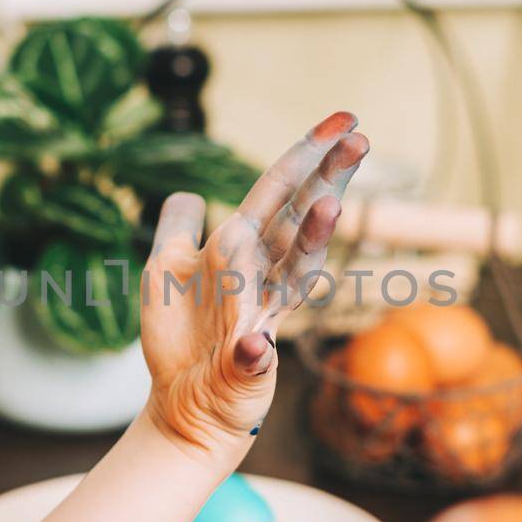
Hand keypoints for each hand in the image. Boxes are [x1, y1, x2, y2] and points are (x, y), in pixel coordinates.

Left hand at [140, 112, 368, 462]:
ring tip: (329, 206)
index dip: (307, 156)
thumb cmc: (181, 338)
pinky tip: (253, 344)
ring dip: (311, 240)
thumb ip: (176, 228)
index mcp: (245, 249)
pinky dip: (253, 350)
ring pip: (294, 271)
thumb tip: (188, 193)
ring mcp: (262, 316)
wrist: (184, 401)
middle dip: (327, 180)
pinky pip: (252, 352)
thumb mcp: (162, 270)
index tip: (342, 119)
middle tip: (359, 140)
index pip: (280, 194)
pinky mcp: (250, 364)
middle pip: (300, 219)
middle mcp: (263, 276)